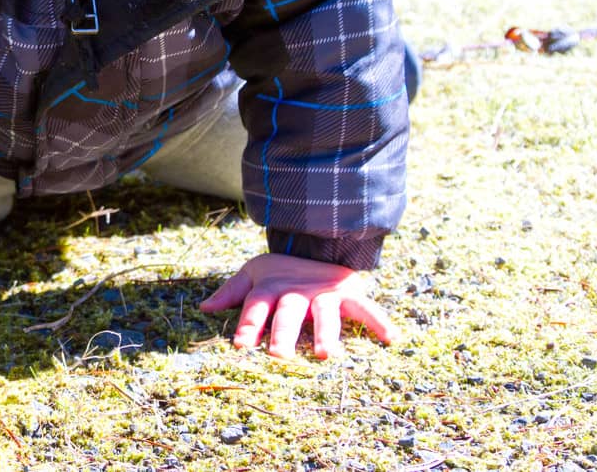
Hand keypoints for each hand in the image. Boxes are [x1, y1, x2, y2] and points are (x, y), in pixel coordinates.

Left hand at [198, 252, 400, 359]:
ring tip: (328, 355)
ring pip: (324, 314)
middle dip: (283, 333)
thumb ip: (232, 292)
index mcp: (271, 288)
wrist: (319, 240)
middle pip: (288, 313)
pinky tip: (392, 339)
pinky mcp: (350, 294)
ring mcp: (324, 293)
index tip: (240, 345)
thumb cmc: (282, 270)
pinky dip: (380, 322)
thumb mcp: (254, 273)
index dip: (247, 325)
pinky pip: (367, 308)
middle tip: (279, 356)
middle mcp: (296, 292)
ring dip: (326, 333)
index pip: (256, 307)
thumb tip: (203, 307)